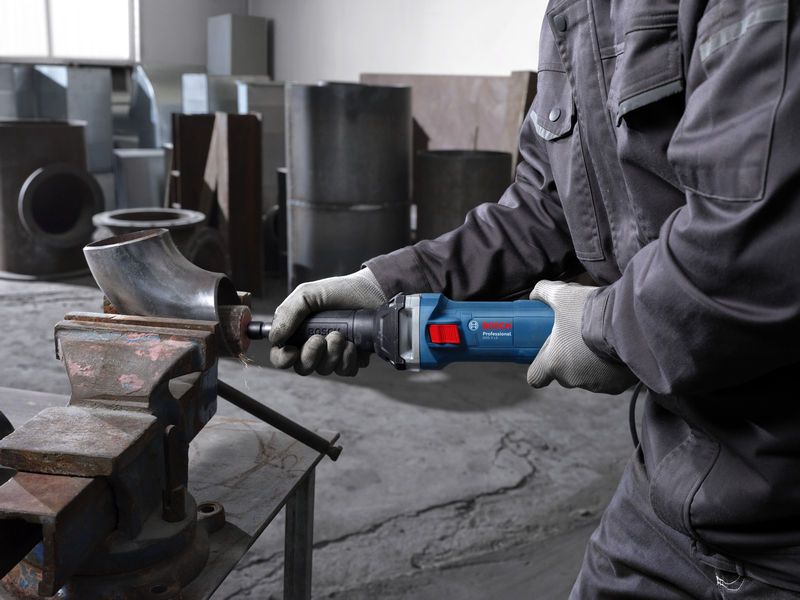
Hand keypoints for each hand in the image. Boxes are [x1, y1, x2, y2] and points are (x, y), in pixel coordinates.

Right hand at [269, 269, 386, 375]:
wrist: (372, 291)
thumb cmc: (338, 291)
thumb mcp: (308, 294)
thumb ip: (288, 313)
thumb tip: (274, 338)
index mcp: (298, 332)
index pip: (280, 356)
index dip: (282, 359)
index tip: (292, 351)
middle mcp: (314, 346)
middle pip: (303, 368)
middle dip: (311, 355)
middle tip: (321, 338)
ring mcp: (333, 354)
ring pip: (325, 370)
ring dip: (333, 354)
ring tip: (341, 335)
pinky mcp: (353, 358)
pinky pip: (346, 371)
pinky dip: (349, 359)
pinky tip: (354, 344)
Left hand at [527, 280, 636, 393]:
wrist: (629, 320)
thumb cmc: (590, 311)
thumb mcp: (562, 295)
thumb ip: (543, 292)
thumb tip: (534, 295)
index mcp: (554, 363)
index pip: (535, 377)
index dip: (539, 367)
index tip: (545, 355)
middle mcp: (573, 379)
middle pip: (563, 374)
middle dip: (567, 359)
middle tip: (576, 339)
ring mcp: (596, 384)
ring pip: (587, 376)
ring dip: (589, 363)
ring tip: (599, 340)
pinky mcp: (617, 386)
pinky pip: (609, 378)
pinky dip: (610, 367)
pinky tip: (614, 349)